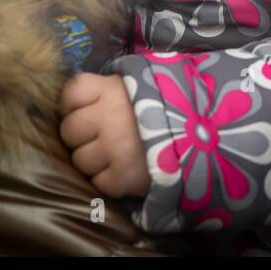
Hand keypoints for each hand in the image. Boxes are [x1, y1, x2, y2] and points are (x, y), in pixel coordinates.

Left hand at [59, 72, 150, 197]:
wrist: (200, 139)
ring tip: (117, 155)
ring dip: (95, 162)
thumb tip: (70, 106)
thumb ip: (104, 91)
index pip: (71, 93)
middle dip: (83, 136)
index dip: (75, 105)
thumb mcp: (135, 86)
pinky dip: (111, 181)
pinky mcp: (123, 177)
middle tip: (105, 136)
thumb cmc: (161, 110)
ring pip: (80, 161)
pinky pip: (99, 183)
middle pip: (70, 130)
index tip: (90, 110)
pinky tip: (127, 170)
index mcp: (111, 88)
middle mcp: (109, 116)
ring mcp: (115, 148)